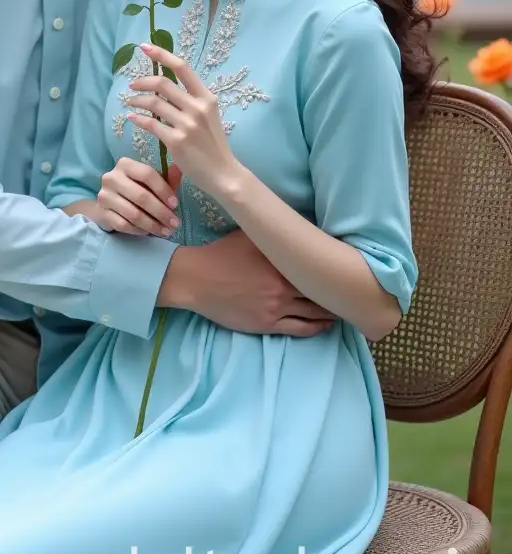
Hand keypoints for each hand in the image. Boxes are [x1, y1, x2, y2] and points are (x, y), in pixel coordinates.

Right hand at [96, 158, 181, 236]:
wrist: (110, 202)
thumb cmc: (135, 188)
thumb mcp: (151, 181)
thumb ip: (166, 178)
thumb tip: (179, 169)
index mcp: (125, 164)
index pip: (147, 174)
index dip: (163, 190)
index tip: (175, 204)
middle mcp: (111, 178)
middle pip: (141, 196)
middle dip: (161, 212)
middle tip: (175, 223)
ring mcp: (104, 196)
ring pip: (133, 214)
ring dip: (153, 225)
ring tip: (166, 231)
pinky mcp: (101, 213)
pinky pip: (124, 225)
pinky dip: (139, 230)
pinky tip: (149, 232)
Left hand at [125, 42, 238, 198]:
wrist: (223, 173)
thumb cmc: (214, 145)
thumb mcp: (209, 116)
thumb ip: (191, 101)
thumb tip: (167, 88)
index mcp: (206, 97)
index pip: (182, 68)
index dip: (162, 54)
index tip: (145, 47)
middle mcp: (197, 107)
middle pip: (162, 83)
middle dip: (142, 81)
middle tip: (132, 85)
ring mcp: (187, 124)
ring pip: (154, 103)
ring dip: (137, 101)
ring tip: (130, 102)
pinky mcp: (176, 141)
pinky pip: (151, 124)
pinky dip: (138, 119)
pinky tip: (132, 118)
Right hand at [160, 230, 336, 336]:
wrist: (197, 279)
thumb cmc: (222, 253)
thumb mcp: (249, 235)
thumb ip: (272, 232)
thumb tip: (294, 224)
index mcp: (280, 263)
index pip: (315, 267)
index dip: (333, 268)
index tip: (348, 266)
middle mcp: (283, 287)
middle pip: (319, 291)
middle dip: (337, 291)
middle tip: (356, 290)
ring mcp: (276, 308)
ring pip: (314, 313)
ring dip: (331, 311)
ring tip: (345, 307)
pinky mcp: (267, 324)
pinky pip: (300, 329)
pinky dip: (317, 328)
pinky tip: (327, 325)